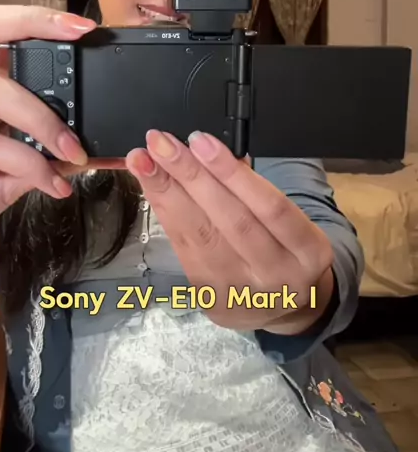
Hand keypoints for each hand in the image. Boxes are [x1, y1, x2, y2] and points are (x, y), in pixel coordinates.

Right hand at [0, 5, 124, 248]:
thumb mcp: (21, 166)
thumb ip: (51, 152)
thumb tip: (95, 147)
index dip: (38, 19)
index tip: (83, 27)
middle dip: (29, 22)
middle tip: (75, 34)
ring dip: (39, 114)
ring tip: (72, 148)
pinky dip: (27, 163)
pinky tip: (52, 182)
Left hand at [125, 131, 334, 332]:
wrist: (284, 310)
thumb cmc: (285, 249)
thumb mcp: (292, 223)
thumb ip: (256, 192)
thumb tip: (205, 151)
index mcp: (308, 250)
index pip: (270, 206)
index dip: (232, 173)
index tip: (199, 141)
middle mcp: (277, 274)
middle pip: (230, 220)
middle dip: (190, 176)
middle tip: (160, 143)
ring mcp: (241, 291)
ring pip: (200, 236)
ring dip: (166, 193)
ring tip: (142, 160)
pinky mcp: (210, 298)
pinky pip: (183, 249)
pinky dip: (164, 213)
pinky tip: (150, 187)